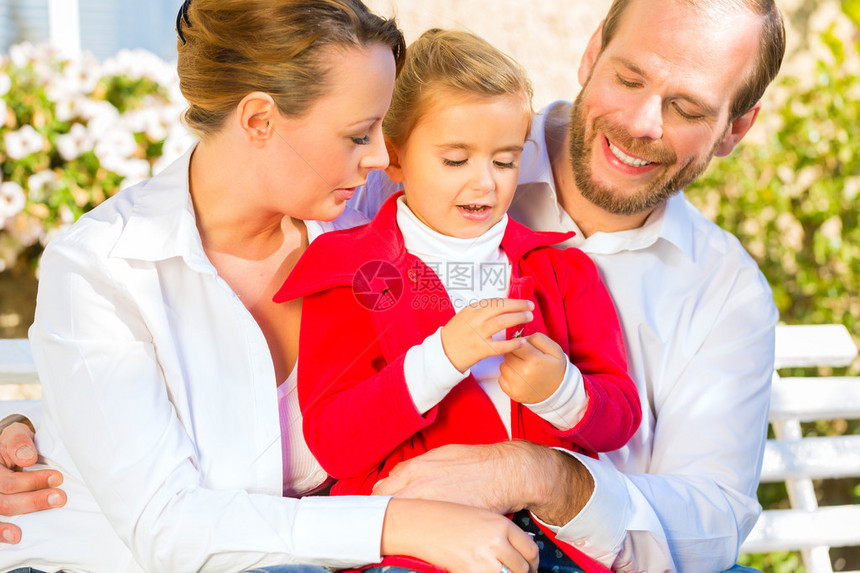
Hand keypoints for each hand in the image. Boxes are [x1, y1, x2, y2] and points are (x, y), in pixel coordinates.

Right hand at [0, 422, 66, 542]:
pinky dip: (2, 532)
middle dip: (33, 501)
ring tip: (44, 514)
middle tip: (60, 498)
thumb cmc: (16, 443)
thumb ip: (19, 442)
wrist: (12, 448)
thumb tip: (27, 458)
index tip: (58, 477)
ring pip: (2, 511)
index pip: (8, 482)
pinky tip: (16, 537)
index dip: (33, 482)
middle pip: (4, 501)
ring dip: (24, 514)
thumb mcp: (17, 434)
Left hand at [373, 441, 592, 525]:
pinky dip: (424, 530)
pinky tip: (428, 530)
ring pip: (405, 521)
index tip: (381, 504)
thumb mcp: (440, 454)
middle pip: (387, 508)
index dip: (379, 499)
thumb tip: (395, 477)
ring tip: (410, 524)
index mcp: (415, 470)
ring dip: (405, 522)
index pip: (380, 491)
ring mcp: (432, 506)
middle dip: (387, 512)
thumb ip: (413, 467)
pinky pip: (426, 531)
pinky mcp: (447, 523)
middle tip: (391, 517)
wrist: (506, 473)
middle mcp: (419, 488)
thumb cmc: (475, 462)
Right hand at [381, 497, 538, 572]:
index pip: (530, 549)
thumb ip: (498, 532)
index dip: (532, 563)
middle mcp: (496, 541)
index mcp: (500, 524)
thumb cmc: (443, 516)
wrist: (417, 521)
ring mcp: (484, 558)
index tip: (529, 567)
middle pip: (523, 568)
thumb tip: (512, 549)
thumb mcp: (478, 516)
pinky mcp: (470, 570)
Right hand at [441, 298, 533, 372]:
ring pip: (502, 322)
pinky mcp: (480, 349)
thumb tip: (502, 306)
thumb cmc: (456, 335)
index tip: (523, 302)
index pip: (495, 301)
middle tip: (531, 307)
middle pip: (501, 308)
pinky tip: (522, 341)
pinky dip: (513, 343)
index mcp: (471, 310)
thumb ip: (481, 311)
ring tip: (528, 318)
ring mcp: (477, 334)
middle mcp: (475, 319)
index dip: (512, 301)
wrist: (443, 353)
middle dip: (519, 306)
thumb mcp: (465, 317)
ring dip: (518, 318)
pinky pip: (501, 345)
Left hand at [499, 332, 566, 403]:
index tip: (526, 349)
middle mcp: (524, 373)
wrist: (558, 392)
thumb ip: (537, 338)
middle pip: (507, 354)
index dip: (520, 344)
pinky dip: (507, 377)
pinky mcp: (512, 393)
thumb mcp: (554, 349)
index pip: (515, 344)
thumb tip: (520, 339)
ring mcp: (517, 385)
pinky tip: (519, 378)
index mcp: (534, 360)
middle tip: (526, 359)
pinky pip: (501, 378)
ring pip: (503, 365)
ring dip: (510, 365)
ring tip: (523, 369)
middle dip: (515, 354)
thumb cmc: (555, 368)